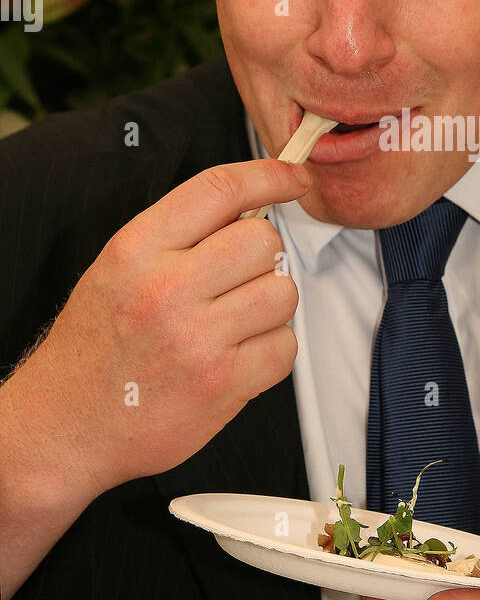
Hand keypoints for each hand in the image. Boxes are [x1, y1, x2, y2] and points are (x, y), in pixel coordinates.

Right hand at [14, 158, 312, 499]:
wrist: (66, 423)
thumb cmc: (95, 348)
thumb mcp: (118, 268)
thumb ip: (180, 235)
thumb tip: (252, 209)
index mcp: (138, 249)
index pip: (220, 190)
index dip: (270, 175)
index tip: (294, 178)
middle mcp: (167, 289)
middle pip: (264, 241)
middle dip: (260, 258)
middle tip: (237, 279)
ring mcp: (198, 339)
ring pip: (283, 293)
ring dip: (268, 306)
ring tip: (232, 322)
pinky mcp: (223, 384)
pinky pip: (285, 347)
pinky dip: (270, 352)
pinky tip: (236, 356)